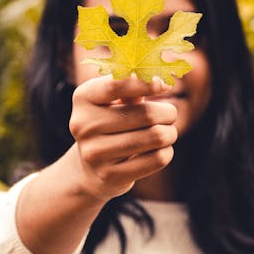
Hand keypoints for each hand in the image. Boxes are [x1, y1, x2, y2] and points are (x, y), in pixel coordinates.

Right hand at [69, 75, 177, 201]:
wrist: (91, 169)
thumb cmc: (111, 124)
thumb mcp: (114, 101)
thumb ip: (132, 86)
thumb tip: (161, 78)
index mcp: (83, 99)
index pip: (116, 85)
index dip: (146, 83)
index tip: (165, 85)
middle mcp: (83, 125)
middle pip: (147, 114)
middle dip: (168, 113)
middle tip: (170, 115)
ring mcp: (95, 153)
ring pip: (156, 137)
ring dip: (170, 133)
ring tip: (167, 133)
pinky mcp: (110, 175)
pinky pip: (157, 159)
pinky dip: (166, 152)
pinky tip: (160, 150)